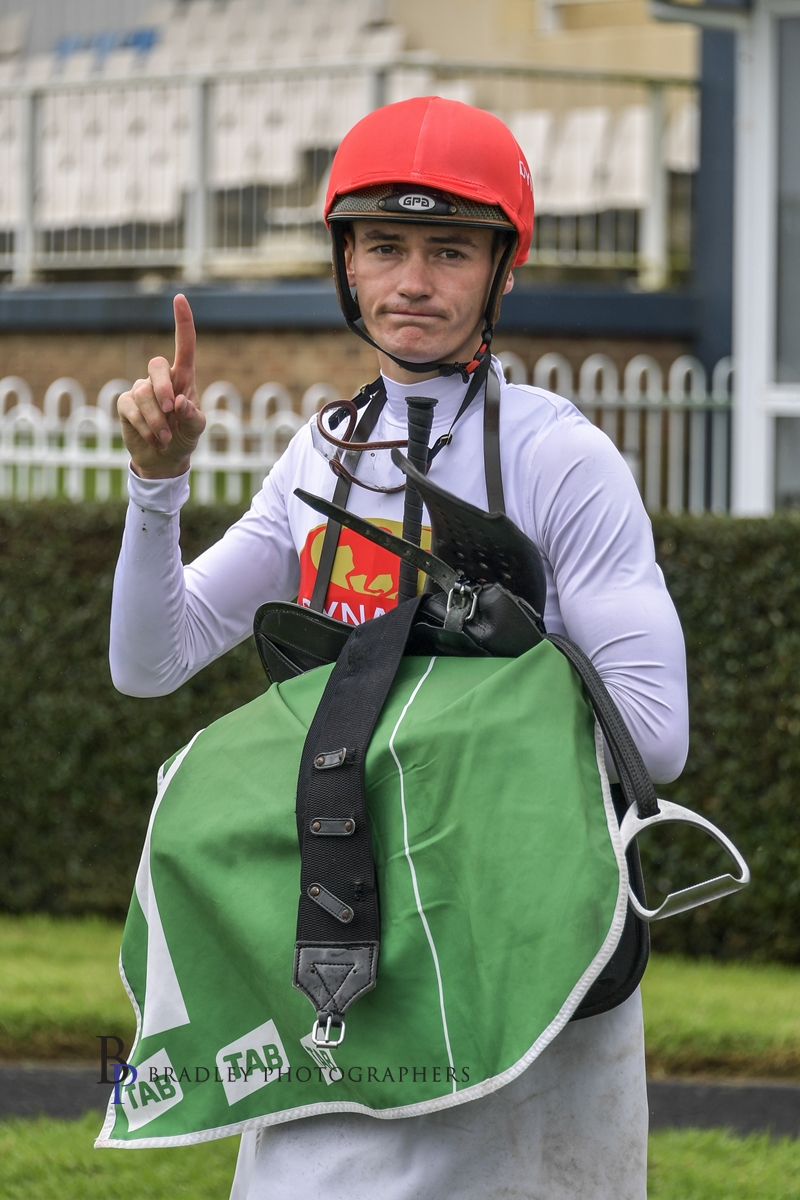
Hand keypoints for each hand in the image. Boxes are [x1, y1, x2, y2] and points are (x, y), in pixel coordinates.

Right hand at [118, 294, 206, 478]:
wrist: (164, 459)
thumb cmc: (184, 438)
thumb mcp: (197, 429)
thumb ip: (193, 416)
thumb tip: (179, 403)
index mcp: (183, 378)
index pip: (184, 345)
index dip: (183, 322)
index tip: (180, 298)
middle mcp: (161, 379)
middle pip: (157, 365)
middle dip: (163, 387)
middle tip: (172, 410)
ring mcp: (141, 390)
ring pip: (143, 392)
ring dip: (157, 419)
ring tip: (165, 437)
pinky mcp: (125, 404)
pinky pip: (131, 408)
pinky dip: (145, 426)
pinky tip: (154, 438)